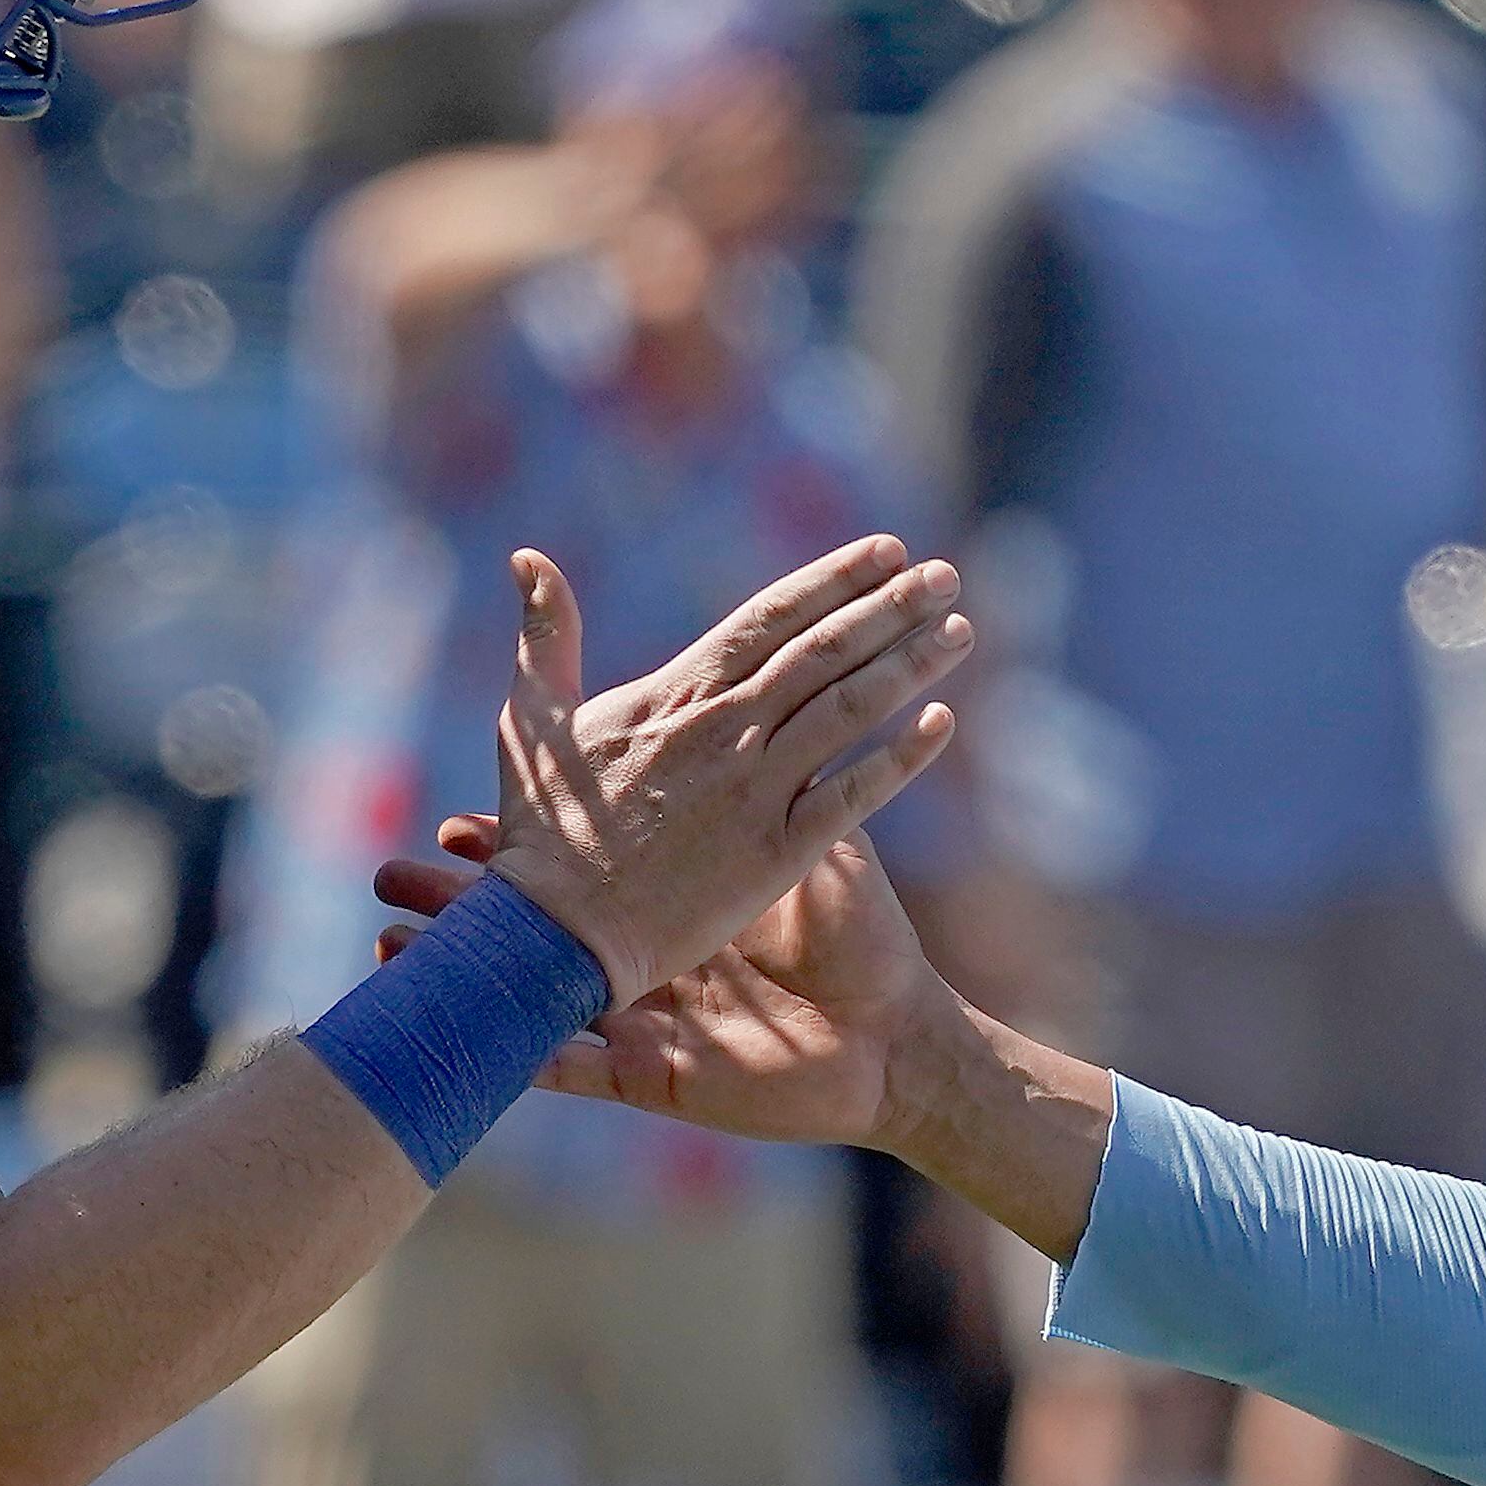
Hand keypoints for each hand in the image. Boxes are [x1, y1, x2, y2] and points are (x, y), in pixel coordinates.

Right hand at [377, 816, 952, 1148]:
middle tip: (382, 875)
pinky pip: (567, 1067)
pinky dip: (515, 1051)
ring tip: (384, 954)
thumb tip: (744, 708)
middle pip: (529, 925)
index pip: (572, 860)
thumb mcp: (807, 849)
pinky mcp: (650, 1076)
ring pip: (527, 994)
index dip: (509, 840)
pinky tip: (460, 1034)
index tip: (448, 817)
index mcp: (667, 902)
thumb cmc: (859, 942)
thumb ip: (763, 784)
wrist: (893, 1044)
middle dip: (456, 899)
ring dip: (459, 975)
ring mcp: (639, 1020)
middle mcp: (641, 961)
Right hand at [469, 539, 966, 1007]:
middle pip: (826, 653)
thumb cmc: (542, 828)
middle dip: (891, 608)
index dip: (834, 579)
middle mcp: (726, 731)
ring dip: (910, 665)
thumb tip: (527, 557)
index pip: (771, 617)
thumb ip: (546, 636)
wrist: (553, 934)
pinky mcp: (776, 854)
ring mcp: (755, 791)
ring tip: (958, 629)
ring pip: (850, 711)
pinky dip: (902, 758)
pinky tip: (944, 723)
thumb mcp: (532, 716)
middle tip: (943, 575)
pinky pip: (854, 796)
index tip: (885, 551)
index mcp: (676, 693)